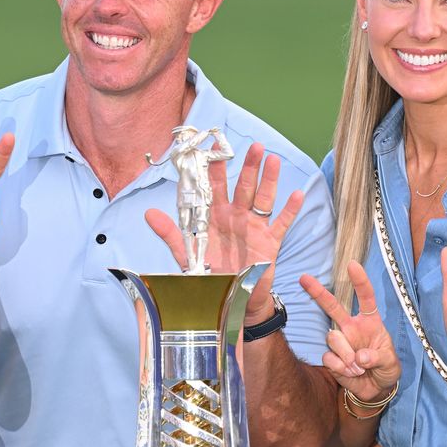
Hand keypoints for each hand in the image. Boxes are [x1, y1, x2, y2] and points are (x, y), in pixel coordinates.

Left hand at [146, 142, 303, 319]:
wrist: (229, 300)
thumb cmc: (208, 275)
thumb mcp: (187, 253)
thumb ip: (171, 233)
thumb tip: (148, 214)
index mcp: (215, 216)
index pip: (215, 186)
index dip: (215, 166)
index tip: (215, 146)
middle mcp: (236, 217)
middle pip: (243, 186)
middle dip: (249, 166)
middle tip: (254, 146)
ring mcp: (254, 228)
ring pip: (263, 199)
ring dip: (269, 180)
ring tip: (272, 160)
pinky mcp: (270, 242)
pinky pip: (281, 223)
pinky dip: (290, 210)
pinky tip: (297, 194)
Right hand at [301, 262, 399, 402]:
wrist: (376, 390)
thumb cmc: (387, 369)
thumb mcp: (391, 363)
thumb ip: (378, 357)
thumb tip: (360, 357)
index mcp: (370, 322)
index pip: (365, 298)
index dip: (360, 281)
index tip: (353, 265)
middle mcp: (352, 327)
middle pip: (333, 306)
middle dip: (318, 292)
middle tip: (303, 278)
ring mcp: (340, 341)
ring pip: (333, 337)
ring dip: (346, 355)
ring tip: (359, 368)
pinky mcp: (331, 357)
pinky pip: (329, 357)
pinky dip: (341, 367)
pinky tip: (351, 373)